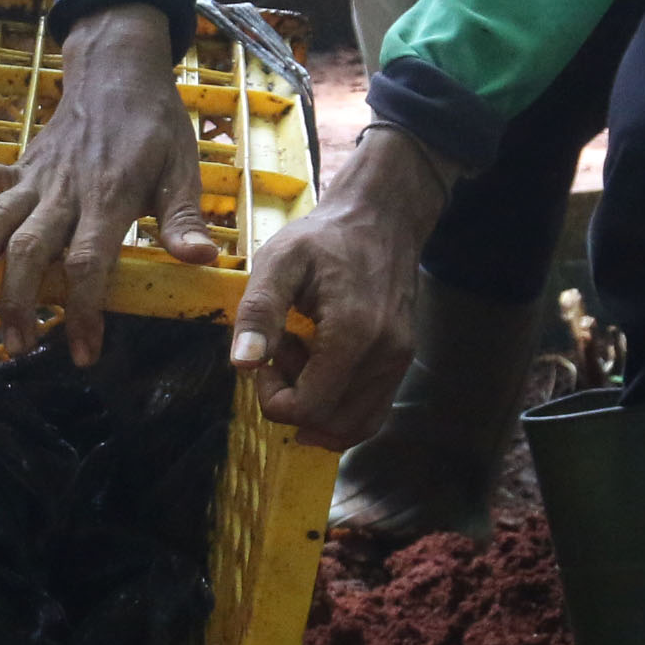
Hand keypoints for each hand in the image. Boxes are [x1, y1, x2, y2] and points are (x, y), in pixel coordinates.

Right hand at [0, 3, 214, 364]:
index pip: (90, 262)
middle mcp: (65, 190)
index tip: (83, 351)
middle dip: (19, 300)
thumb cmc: (155, 125)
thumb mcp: (183, 168)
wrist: (119, 71)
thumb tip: (202, 260)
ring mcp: (36, 177)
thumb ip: (185, 218)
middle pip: (33, 249)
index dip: (83, 310)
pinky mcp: (19, 166)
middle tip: (16, 346)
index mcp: (109, 196)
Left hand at [228, 125, 457, 450]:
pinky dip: (338, 406)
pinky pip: (370, 413)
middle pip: (329, 424)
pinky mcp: (402, 363)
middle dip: (293, 402)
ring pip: (352, 426)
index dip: (272, 396)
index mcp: (354, 333)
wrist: (381, 218)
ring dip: (316, 406)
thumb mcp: (279, 261)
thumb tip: (242, 365)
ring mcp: (399, 363)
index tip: (266, 356)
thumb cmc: (324, 238)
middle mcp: (386, 356)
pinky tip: (321, 369)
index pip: (307, 408)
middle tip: (283, 354)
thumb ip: (259, 312)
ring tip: (304, 358)